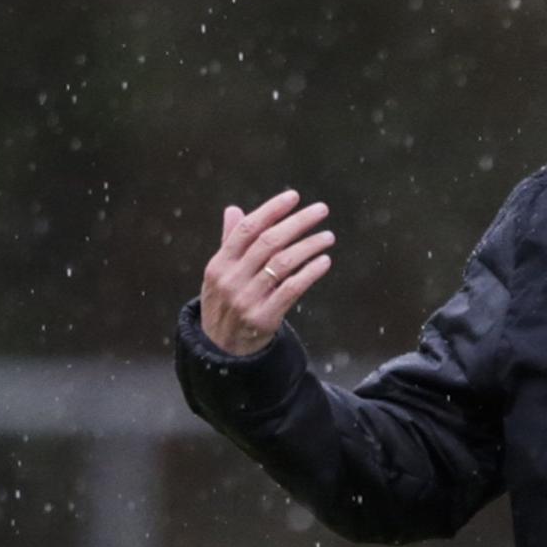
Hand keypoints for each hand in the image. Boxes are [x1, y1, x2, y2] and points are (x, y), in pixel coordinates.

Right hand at [200, 189, 335, 355]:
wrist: (220, 349)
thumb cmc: (223, 303)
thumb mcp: (219, 274)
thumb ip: (229, 243)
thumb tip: (234, 210)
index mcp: (219, 264)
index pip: (247, 229)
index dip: (271, 210)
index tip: (293, 196)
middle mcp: (231, 279)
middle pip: (268, 242)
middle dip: (298, 222)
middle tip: (321, 210)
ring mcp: (247, 300)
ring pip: (283, 263)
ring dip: (309, 246)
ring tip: (328, 237)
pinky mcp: (263, 318)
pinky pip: (291, 290)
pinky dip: (310, 273)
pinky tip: (324, 262)